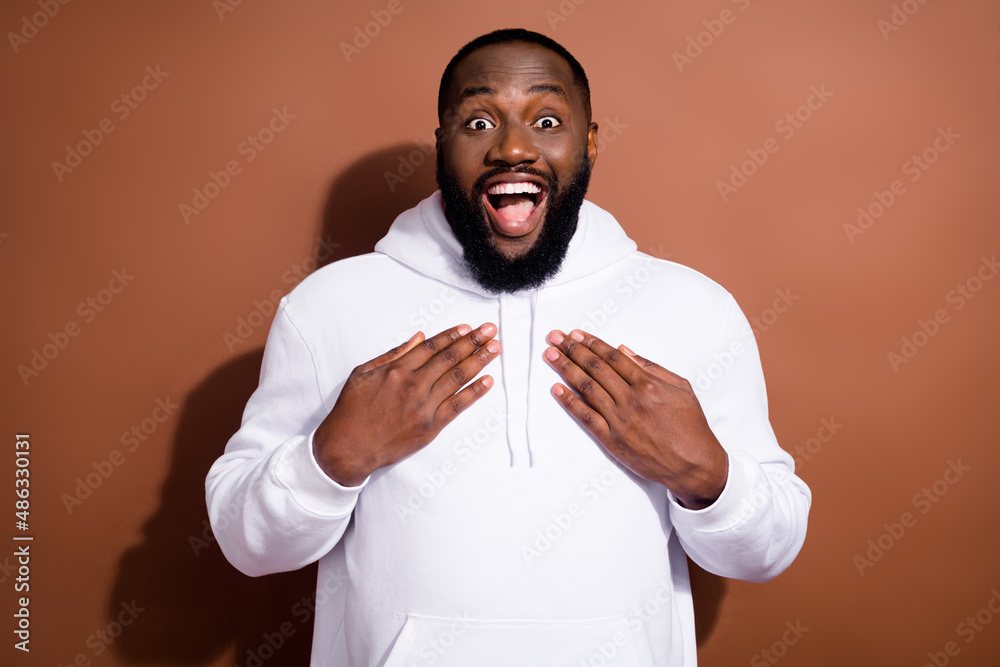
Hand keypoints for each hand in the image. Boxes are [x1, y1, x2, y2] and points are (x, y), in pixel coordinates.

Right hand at [313, 323, 499, 485]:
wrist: (348, 447)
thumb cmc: (352, 410)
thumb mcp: (363, 373)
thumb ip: (393, 354)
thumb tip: (419, 337)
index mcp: (396, 370)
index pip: (432, 347)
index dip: (453, 335)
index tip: (469, 328)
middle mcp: (413, 385)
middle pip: (450, 358)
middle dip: (473, 342)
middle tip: (490, 330)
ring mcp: (423, 407)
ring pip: (457, 378)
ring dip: (479, 361)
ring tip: (496, 348)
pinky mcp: (430, 427)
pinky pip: (458, 406)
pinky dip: (475, 393)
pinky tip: (488, 381)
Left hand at [544, 329, 727, 509]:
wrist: (693, 464)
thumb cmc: (690, 426)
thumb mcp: (681, 388)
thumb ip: (652, 367)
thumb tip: (625, 351)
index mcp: (648, 384)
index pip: (612, 357)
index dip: (591, 343)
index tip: (575, 334)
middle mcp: (631, 400)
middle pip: (595, 368)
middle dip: (572, 350)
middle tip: (555, 338)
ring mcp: (619, 420)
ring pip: (586, 388)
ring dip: (566, 369)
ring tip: (551, 355)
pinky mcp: (612, 440)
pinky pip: (585, 417)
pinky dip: (569, 402)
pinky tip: (557, 389)